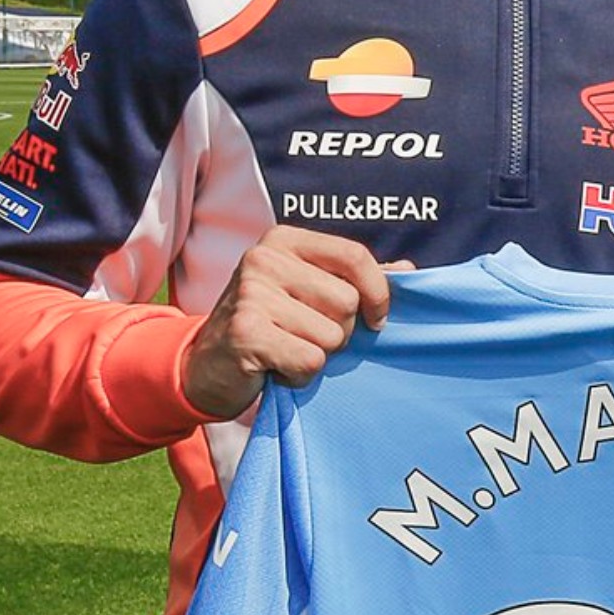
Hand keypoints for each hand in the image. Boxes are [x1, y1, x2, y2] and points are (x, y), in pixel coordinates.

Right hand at [180, 226, 402, 417]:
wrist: (205, 366)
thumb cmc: (269, 325)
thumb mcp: (308, 291)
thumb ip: (355, 279)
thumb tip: (408, 270)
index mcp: (284, 240)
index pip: (355, 256)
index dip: (379, 292)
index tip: (378, 319)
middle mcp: (264, 259)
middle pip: (348, 302)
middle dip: (341, 330)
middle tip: (305, 336)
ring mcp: (251, 294)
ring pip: (332, 335)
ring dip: (318, 354)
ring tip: (287, 348)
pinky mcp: (245, 332)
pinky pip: (310, 359)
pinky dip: (300, 374)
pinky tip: (276, 366)